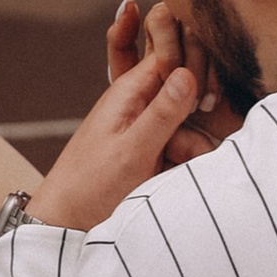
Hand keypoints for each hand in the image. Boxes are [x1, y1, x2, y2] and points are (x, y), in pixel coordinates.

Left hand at [30, 0, 236, 234]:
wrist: (69, 221)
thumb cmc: (89, 185)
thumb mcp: (131, 151)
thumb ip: (162, 114)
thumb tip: (189, 74)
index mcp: (130, 91)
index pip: (174, 55)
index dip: (197, 68)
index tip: (207, 99)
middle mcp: (141, 102)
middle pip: (189, 94)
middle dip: (198, 120)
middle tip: (183, 150)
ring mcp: (148, 126)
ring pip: (190, 125)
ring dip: (192, 147)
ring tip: (174, 170)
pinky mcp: (153, 148)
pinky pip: (182, 146)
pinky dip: (185, 160)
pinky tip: (174, 176)